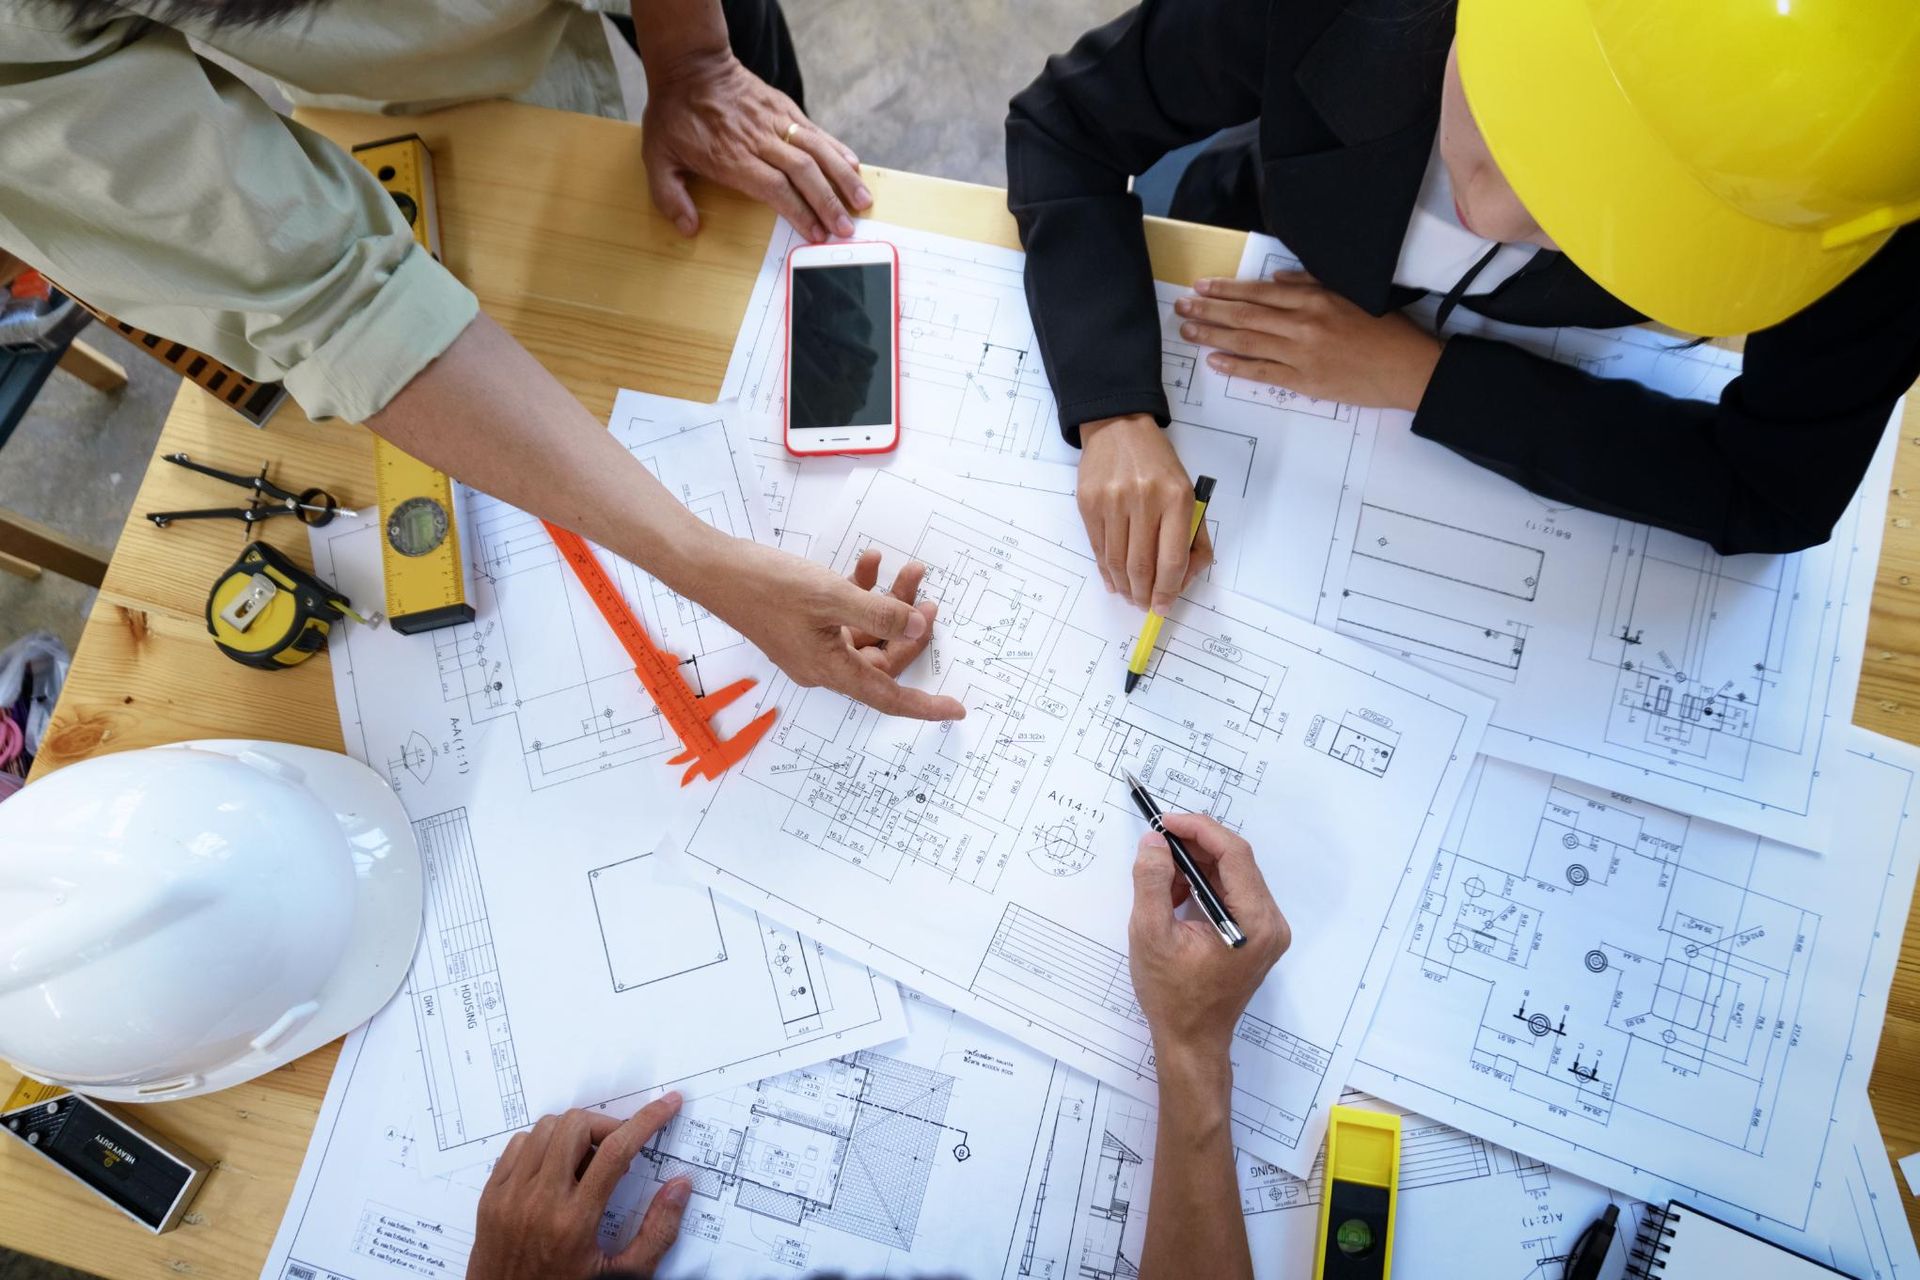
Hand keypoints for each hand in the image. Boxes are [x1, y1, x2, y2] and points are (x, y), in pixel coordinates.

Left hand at [469, 1098, 688, 1279]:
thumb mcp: (623, 1276)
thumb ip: (658, 1232)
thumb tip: (679, 1186)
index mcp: (575, 1222)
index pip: (616, 1152)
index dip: (647, 1121)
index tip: (667, 1105)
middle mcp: (539, 1202)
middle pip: (576, 1126)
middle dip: (606, 1126)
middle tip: (618, 1148)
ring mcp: (510, 1196)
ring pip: (545, 1129)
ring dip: (573, 1133)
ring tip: (585, 1162)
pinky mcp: (491, 1196)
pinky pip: (518, 1145)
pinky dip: (542, 1145)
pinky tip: (555, 1169)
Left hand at [642, 49, 871, 242]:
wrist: (690, 66)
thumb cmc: (674, 115)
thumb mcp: (657, 158)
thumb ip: (670, 197)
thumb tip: (689, 228)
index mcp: (732, 157)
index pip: (775, 188)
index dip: (799, 212)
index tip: (816, 234)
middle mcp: (759, 140)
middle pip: (803, 173)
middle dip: (828, 203)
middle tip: (846, 228)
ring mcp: (775, 121)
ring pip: (817, 151)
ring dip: (842, 178)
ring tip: (862, 202)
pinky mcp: (784, 108)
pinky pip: (816, 131)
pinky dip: (838, 149)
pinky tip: (854, 166)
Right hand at [699, 537, 966, 720]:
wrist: (713, 569)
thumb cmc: (765, 586)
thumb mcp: (830, 596)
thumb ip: (880, 613)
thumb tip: (919, 627)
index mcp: (829, 669)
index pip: (887, 696)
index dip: (923, 704)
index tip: (955, 708)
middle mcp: (822, 664)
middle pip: (882, 658)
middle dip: (908, 627)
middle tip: (926, 596)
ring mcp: (812, 644)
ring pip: (866, 631)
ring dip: (888, 603)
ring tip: (905, 570)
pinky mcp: (804, 623)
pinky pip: (844, 616)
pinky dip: (861, 592)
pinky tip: (869, 562)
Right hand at [1077, 414, 1214, 612]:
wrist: (1118, 427)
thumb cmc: (1158, 465)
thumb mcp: (1187, 492)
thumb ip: (1192, 536)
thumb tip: (1181, 580)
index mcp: (1177, 498)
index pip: (1172, 559)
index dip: (1168, 590)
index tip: (1164, 605)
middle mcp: (1144, 499)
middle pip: (1141, 565)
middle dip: (1144, 594)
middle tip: (1145, 605)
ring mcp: (1112, 501)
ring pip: (1117, 561)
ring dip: (1124, 586)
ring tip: (1130, 595)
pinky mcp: (1088, 503)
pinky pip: (1098, 547)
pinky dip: (1105, 570)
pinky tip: (1113, 579)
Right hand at [1128, 814, 1290, 1073]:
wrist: (1192, 1041)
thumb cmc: (1172, 997)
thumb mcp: (1151, 935)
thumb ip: (1152, 883)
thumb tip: (1155, 842)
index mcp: (1255, 923)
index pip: (1234, 855)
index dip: (1199, 830)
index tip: (1165, 822)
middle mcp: (1270, 922)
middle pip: (1236, 861)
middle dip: (1194, 846)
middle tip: (1157, 842)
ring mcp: (1266, 930)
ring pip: (1232, 875)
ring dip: (1196, 866)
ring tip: (1160, 878)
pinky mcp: (1256, 935)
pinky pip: (1231, 893)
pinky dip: (1202, 885)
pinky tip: (1174, 897)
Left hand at [1175, 273, 1443, 411]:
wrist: (1407, 368)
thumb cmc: (1384, 329)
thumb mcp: (1350, 294)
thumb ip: (1311, 283)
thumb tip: (1277, 279)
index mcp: (1313, 299)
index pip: (1259, 292)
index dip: (1226, 289)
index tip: (1201, 286)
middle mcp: (1303, 324)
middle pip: (1245, 316)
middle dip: (1209, 310)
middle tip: (1182, 307)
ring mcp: (1301, 354)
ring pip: (1247, 342)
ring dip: (1213, 336)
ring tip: (1188, 331)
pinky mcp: (1304, 382)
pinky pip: (1263, 373)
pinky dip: (1237, 367)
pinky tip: (1215, 361)